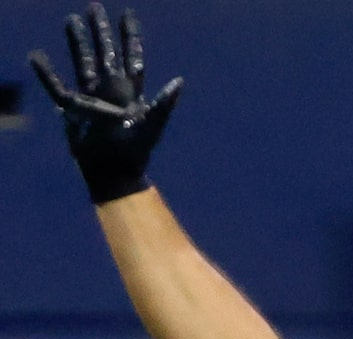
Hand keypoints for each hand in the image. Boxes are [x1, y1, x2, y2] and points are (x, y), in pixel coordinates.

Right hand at [30, 4, 181, 204]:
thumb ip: (164, 104)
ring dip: (77, 42)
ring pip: (83, 62)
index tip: (127, 14)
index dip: (130, 36)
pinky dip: (46, 73)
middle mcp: (111, 90)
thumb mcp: (152, 126)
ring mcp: (92, 97)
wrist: (114, 172)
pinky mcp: (74, 108)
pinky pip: (56, 86)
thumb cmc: (135, 153)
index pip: (131, 58)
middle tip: (94, 7)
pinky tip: (37, 57)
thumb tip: (179, 81)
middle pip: (105, 53)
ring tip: (71, 20)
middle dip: (101, 32)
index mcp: (131, 92)